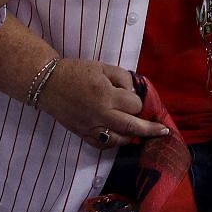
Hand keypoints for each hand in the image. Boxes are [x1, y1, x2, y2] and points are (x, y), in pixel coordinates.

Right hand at [38, 59, 171, 145]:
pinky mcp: (83, 134)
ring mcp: (91, 127)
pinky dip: (115, 142)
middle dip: (150, 130)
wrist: (48, 83)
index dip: (137, 100)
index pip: (133, 105)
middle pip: (132, 127)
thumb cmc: (76, 71)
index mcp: (105, 94)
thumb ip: (122, 78)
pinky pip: (103, 144)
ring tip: (141, 133)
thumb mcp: (102, 66)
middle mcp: (100, 114)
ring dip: (132, 136)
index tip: (132, 96)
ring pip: (119, 140)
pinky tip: (120, 137)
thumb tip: (134, 93)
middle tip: (164, 132)